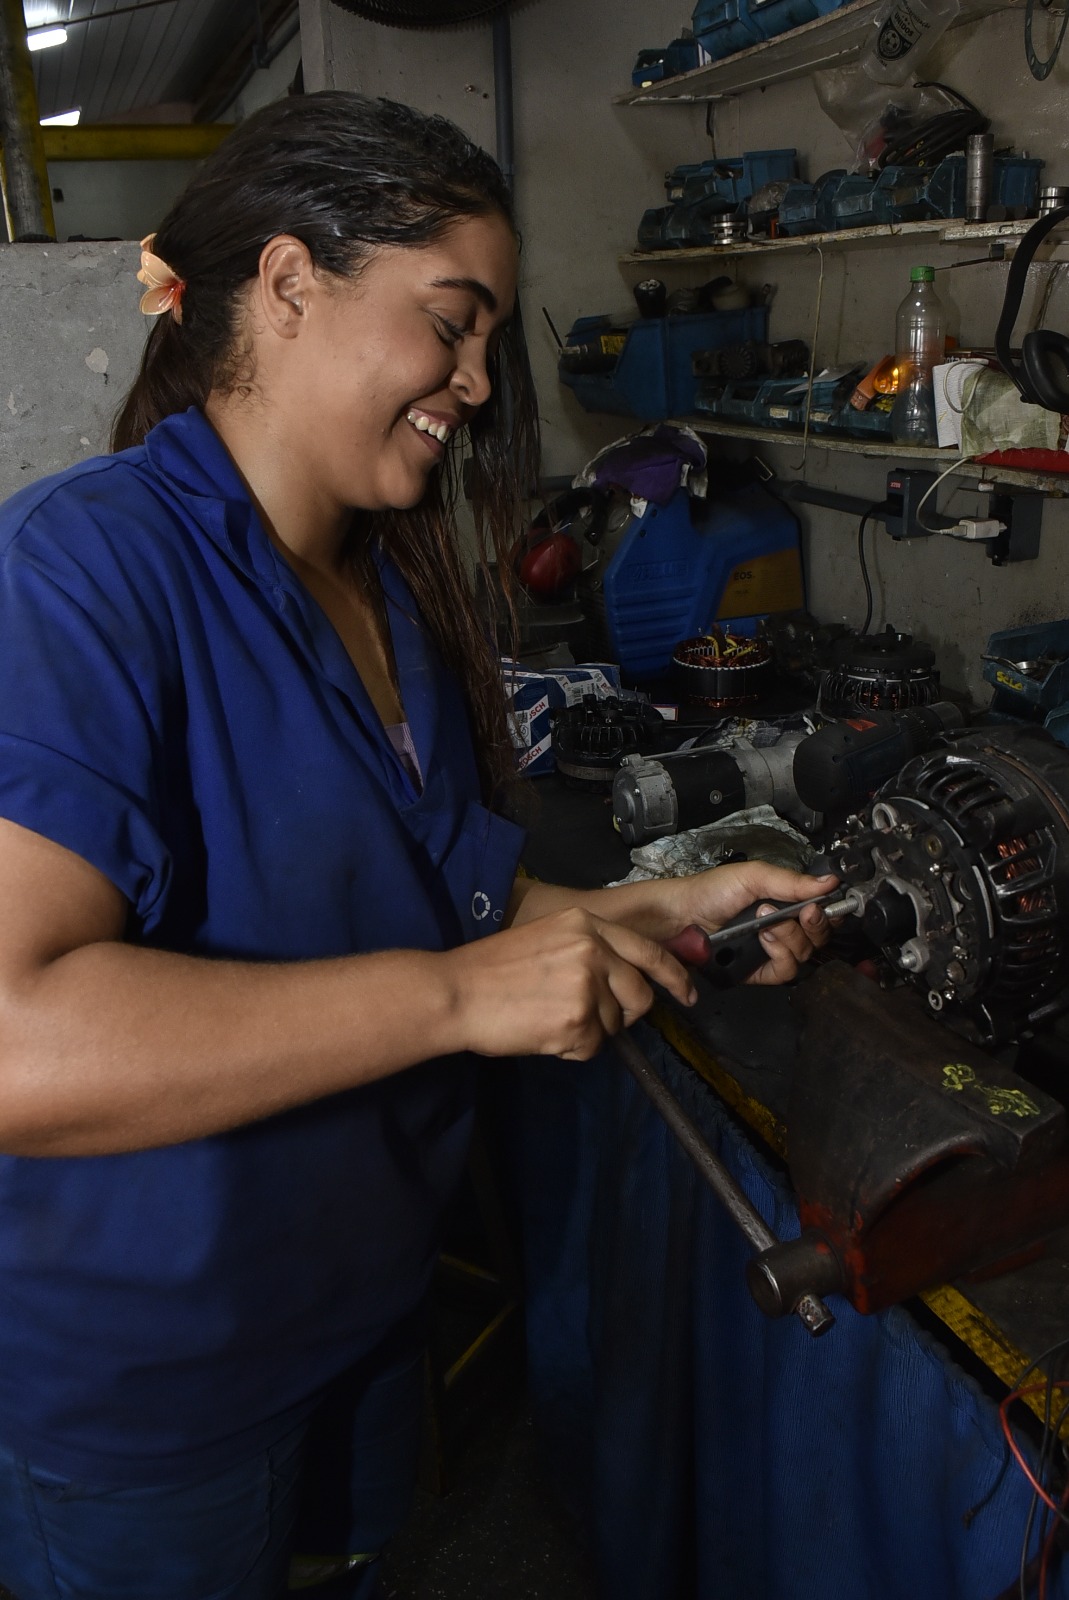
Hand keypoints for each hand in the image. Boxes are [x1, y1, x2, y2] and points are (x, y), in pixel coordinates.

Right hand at [444, 908, 697, 1060]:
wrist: (455, 992)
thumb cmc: (491, 970)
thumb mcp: (547, 938)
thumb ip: (589, 950)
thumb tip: (625, 981)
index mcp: (585, 922)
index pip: (647, 950)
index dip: (673, 976)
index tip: (688, 994)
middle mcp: (592, 947)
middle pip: (640, 994)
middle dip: (625, 1014)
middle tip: (593, 1022)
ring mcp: (587, 983)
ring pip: (616, 1024)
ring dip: (590, 1032)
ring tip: (550, 1020)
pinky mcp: (578, 1019)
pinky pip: (593, 1047)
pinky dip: (571, 1049)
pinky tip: (542, 1033)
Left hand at [671, 862, 837, 986]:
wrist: (681, 916)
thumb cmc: (712, 891)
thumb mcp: (753, 876)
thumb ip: (792, 881)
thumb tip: (830, 882)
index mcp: (785, 903)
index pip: (822, 913)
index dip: (829, 913)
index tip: (822, 907)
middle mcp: (782, 928)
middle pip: (818, 937)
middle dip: (813, 924)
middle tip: (801, 912)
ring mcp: (771, 951)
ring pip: (804, 954)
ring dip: (789, 936)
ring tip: (765, 920)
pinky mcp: (760, 972)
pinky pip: (786, 971)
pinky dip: (780, 954)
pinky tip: (764, 939)